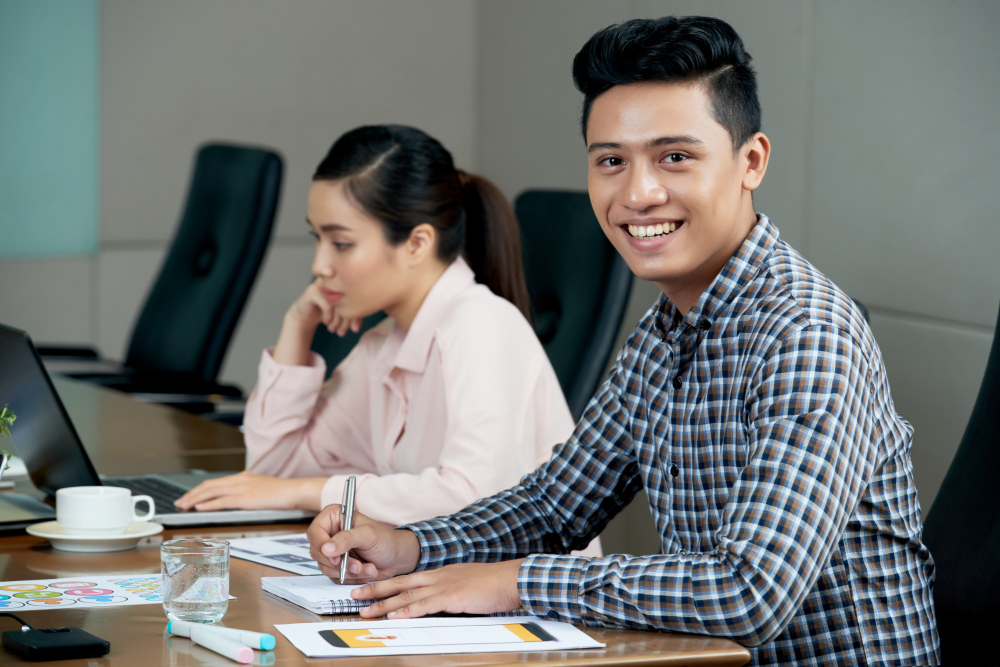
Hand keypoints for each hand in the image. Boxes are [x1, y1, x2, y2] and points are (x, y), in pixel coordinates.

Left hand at [173, 472, 325, 511]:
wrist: (295, 490)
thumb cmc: (283, 493)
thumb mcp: (262, 490)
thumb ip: (248, 493)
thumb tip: (238, 502)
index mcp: (243, 477)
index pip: (215, 483)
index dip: (199, 490)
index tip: (188, 497)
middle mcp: (240, 480)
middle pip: (209, 486)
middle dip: (192, 494)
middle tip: (179, 502)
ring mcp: (242, 488)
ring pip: (212, 492)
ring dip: (195, 499)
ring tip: (184, 506)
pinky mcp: (246, 498)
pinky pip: (223, 501)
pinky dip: (208, 504)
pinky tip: (199, 508)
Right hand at [287, 278, 361, 336]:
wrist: (306, 315)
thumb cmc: (328, 313)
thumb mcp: (344, 316)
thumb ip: (354, 318)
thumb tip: (356, 328)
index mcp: (346, 283)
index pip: (359, 298)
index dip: (358, 315)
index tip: (354, 329)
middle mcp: (335, 281)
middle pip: (350, 299)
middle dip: (348, 320)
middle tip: (343, 331)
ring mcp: (323, 284)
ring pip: (338, 302)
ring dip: (338, 320)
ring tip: (334, 329)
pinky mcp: (312, 291)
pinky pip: (327, 305)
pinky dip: (328, 317)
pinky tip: (326, 322)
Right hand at [307, 505, 420, 582]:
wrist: (395, 557)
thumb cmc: (385, 540)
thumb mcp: (368, 535)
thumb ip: (346, 539)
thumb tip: (325, 548)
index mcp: (334, 517)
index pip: (315, 531)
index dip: (322, 546)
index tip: (336, 558)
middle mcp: (329, 533)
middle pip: (317, 552)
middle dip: (339, 563)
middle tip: (358, 565)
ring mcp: (331, 551)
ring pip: (326, 567)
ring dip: (348, 571)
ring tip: (368, 567)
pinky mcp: (335, 566)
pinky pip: (334, 576)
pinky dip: (351, 577)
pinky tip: (366, 571)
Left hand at [353, 559, 524, 618]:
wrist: (512, 578)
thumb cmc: (496, 584)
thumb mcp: (469, 586)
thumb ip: (452, 593)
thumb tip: (442, 604)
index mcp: (442, 574)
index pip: (409, 579)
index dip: (388, 584)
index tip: (372, 589)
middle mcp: (439, 576)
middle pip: (401, 583)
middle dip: (376, 589)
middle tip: (355, 594)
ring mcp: (444, 585)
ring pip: (407, 595)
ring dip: (384, 604)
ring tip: (366, 611)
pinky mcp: (452, 597)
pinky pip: (424, 605)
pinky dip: (406, 611)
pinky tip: (394, 616)